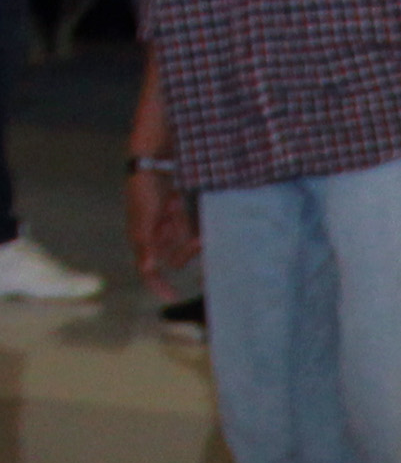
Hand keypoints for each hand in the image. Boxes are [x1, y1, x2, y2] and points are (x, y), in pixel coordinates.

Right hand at [125, 165, 192, 293]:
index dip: (157, 286)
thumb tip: (147, 267)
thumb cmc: (143, 189)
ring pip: (185, 244)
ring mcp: (165, 227)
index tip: (172, 298)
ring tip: (183, 211)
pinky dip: (194, 227)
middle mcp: (153, 237)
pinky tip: (194, 218)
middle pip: (175, 257)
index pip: (147, 271)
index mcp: (140, 239)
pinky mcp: (176, 216)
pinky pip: (189, 230)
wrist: (152, 164)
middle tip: (198, 240)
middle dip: (186, 250)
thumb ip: (146, 242)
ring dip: (190, 234)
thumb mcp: (144, 216)